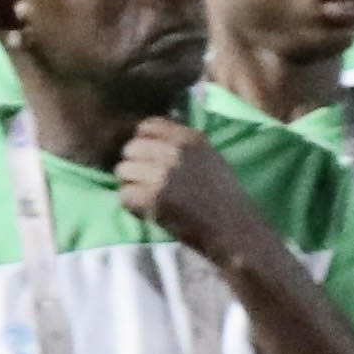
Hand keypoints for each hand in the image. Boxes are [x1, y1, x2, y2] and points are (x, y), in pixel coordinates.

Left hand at [113, 117, 275, 271]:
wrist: (232, 226)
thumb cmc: (221, 193)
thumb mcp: (207, 156)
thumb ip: (180, 143)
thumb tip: (147, 134)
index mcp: (189, 138)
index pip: (147, 126)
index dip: (143, 142)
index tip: (148, 156)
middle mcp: (174, 152)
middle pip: (130, 149)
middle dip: (135, 165)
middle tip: (147, 181)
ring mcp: (161, 174)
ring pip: (122, 171)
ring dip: (131, 185)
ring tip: (148, 196)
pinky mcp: (152, 197)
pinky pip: (124, 195)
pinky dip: (132, 205)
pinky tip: (148, 209)